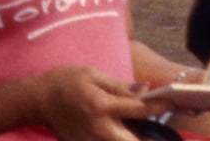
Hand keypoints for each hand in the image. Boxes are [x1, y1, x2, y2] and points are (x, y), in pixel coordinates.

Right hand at [30, 65, 149, 139]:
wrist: (39, 99)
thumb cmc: (66, 81)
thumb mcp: (92, 74)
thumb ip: (120, 85)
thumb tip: (146, 90)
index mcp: (102, 105)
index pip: (139, 109)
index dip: (158, 106)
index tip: (171, 102)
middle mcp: (100, 128)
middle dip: (149, 137)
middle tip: (157, 130)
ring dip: (132, 138)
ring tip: (140, 130)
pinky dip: (118, 138)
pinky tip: (120, 131)